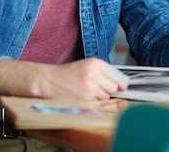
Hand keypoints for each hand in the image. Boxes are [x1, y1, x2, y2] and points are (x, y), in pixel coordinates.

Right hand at [0, 57, 128, 100]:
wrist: (47, 81)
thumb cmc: (66, 74)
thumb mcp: (86, 66)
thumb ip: (103, 72)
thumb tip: (122, 84)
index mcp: (96, 63)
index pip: (118, 76)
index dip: (120, 83)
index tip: (121, 86)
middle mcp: (94, 74)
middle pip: (113, 88)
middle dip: (107, 90)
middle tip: (95, 88)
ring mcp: (89, 88)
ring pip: (106, 97)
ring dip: (100, 98)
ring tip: (86, 92)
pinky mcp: (84, 100)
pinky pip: (98, 104)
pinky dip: (94, 104)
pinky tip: (84, 98)